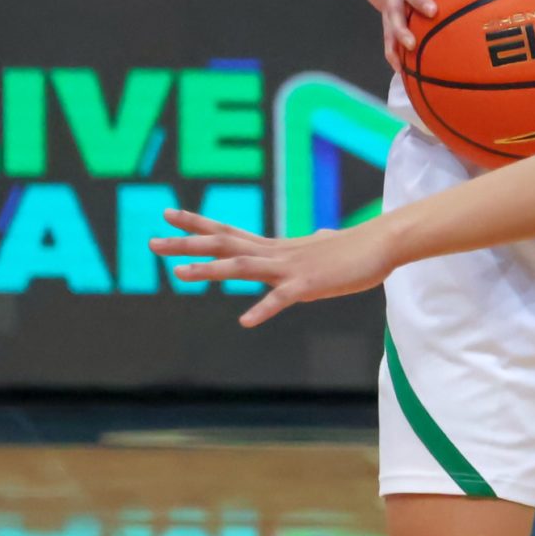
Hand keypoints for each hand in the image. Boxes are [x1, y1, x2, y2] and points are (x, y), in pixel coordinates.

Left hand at [152, 209, 396, 326]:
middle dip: (186, 244)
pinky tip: (246, 320)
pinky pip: (282, 298)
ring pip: (242, 266)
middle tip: (152, 242)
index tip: (168, 215)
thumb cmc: (355, 248)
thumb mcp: (325, 246)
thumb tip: (319, 237)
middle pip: (223, 244)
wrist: (382, 244)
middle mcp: (275, 254)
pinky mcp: (309, 285)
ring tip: (179, 275)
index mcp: (274, 247)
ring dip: (210, 271)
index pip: (228, 232)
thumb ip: (313, 246)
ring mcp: (290, 268)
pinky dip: (263, 309)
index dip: (196, 224)